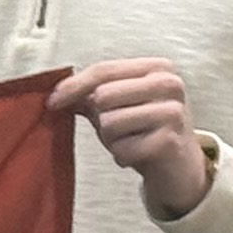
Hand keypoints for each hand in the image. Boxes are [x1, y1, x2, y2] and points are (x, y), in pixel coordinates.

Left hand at [50, 59, 212, 217]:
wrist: (179, 165)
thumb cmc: (144, 129)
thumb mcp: (117, 104)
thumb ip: (88, 93)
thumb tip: (55, 94)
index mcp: (156, 67)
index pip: (103, 70)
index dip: (73, 86)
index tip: (52, 102)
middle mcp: (169, 84)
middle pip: (103, 96)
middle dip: (100, 117)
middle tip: (117, 127)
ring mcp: (173, 112)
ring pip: (110, 123)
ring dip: (111, 139)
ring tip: (130, 140)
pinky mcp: (170, 141)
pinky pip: (122, 149)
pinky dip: (122, 156)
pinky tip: (138, 153)